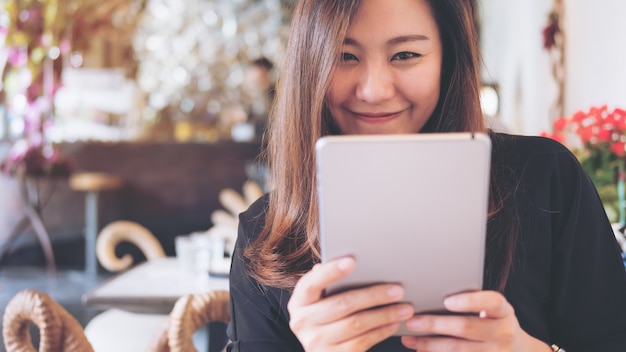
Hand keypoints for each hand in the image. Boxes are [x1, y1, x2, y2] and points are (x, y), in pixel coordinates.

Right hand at [287, 257, 414, 351]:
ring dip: (384, 315)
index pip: (312, 283)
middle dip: (373, 295)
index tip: (353, 261)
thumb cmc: (326, 315)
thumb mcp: (321, 299)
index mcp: (299, 301)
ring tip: (405, 308)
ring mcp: (316, 343)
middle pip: (342, 304)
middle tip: (398, 289)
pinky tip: (394, 323)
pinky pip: (362, 342)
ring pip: (356, 324)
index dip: (331, 272)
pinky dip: (381, 331)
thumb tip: (349, 260)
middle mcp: (302, 322)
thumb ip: (329, 281)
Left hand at [400, 291, 551, 350]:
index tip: (447, 300)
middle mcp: (503, 333)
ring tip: (409, 338)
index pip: (491, 302)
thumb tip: (433, 293)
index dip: (470, 301)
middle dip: (436, 324)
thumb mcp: (492, 310)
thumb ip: (473, 301)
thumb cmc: (494, 322)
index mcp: (504, 311)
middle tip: (412, 321)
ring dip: (429, 344)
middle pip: (467, 327)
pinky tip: (420, 350)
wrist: (519, 351)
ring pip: (458, 349)